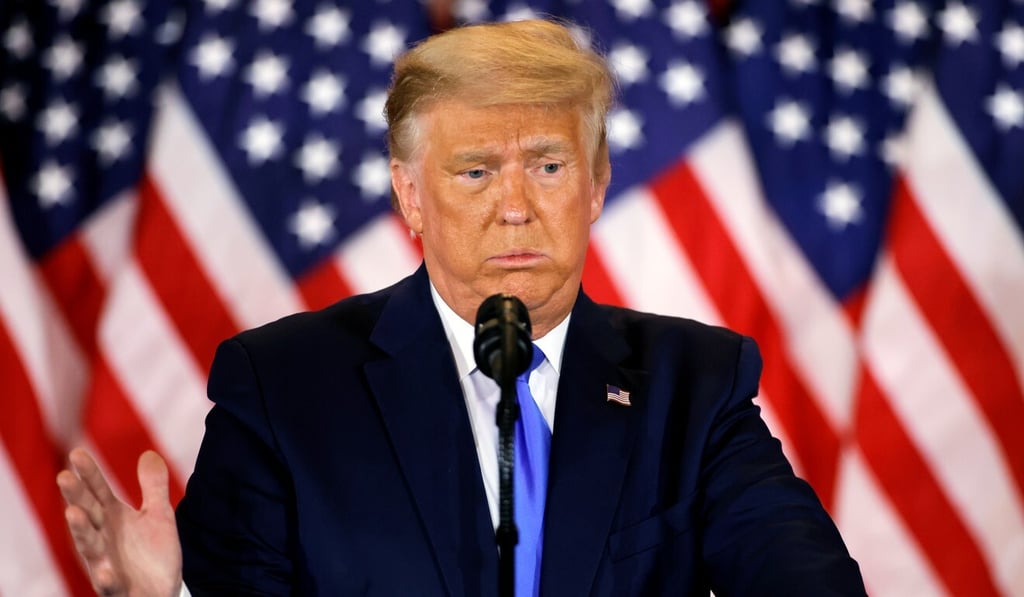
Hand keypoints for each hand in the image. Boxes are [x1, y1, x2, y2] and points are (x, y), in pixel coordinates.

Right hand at [57, 449, 182, 596]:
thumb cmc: (152, 553)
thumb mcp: (158, 515)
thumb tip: (149, 453)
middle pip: (89, 514)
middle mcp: (104, 539)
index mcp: (113, 519)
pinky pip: (109, 585)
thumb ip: (152, 486)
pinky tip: (104, 571)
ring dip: (82, 531)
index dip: (89, 474)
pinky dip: (105, 578)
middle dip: (76, 497)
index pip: (98, 492)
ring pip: (90, 547)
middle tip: (63, 476)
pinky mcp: (117, 589)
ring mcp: (106, 564)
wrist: (161, 590)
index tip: (77, 453)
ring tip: (73, 513)